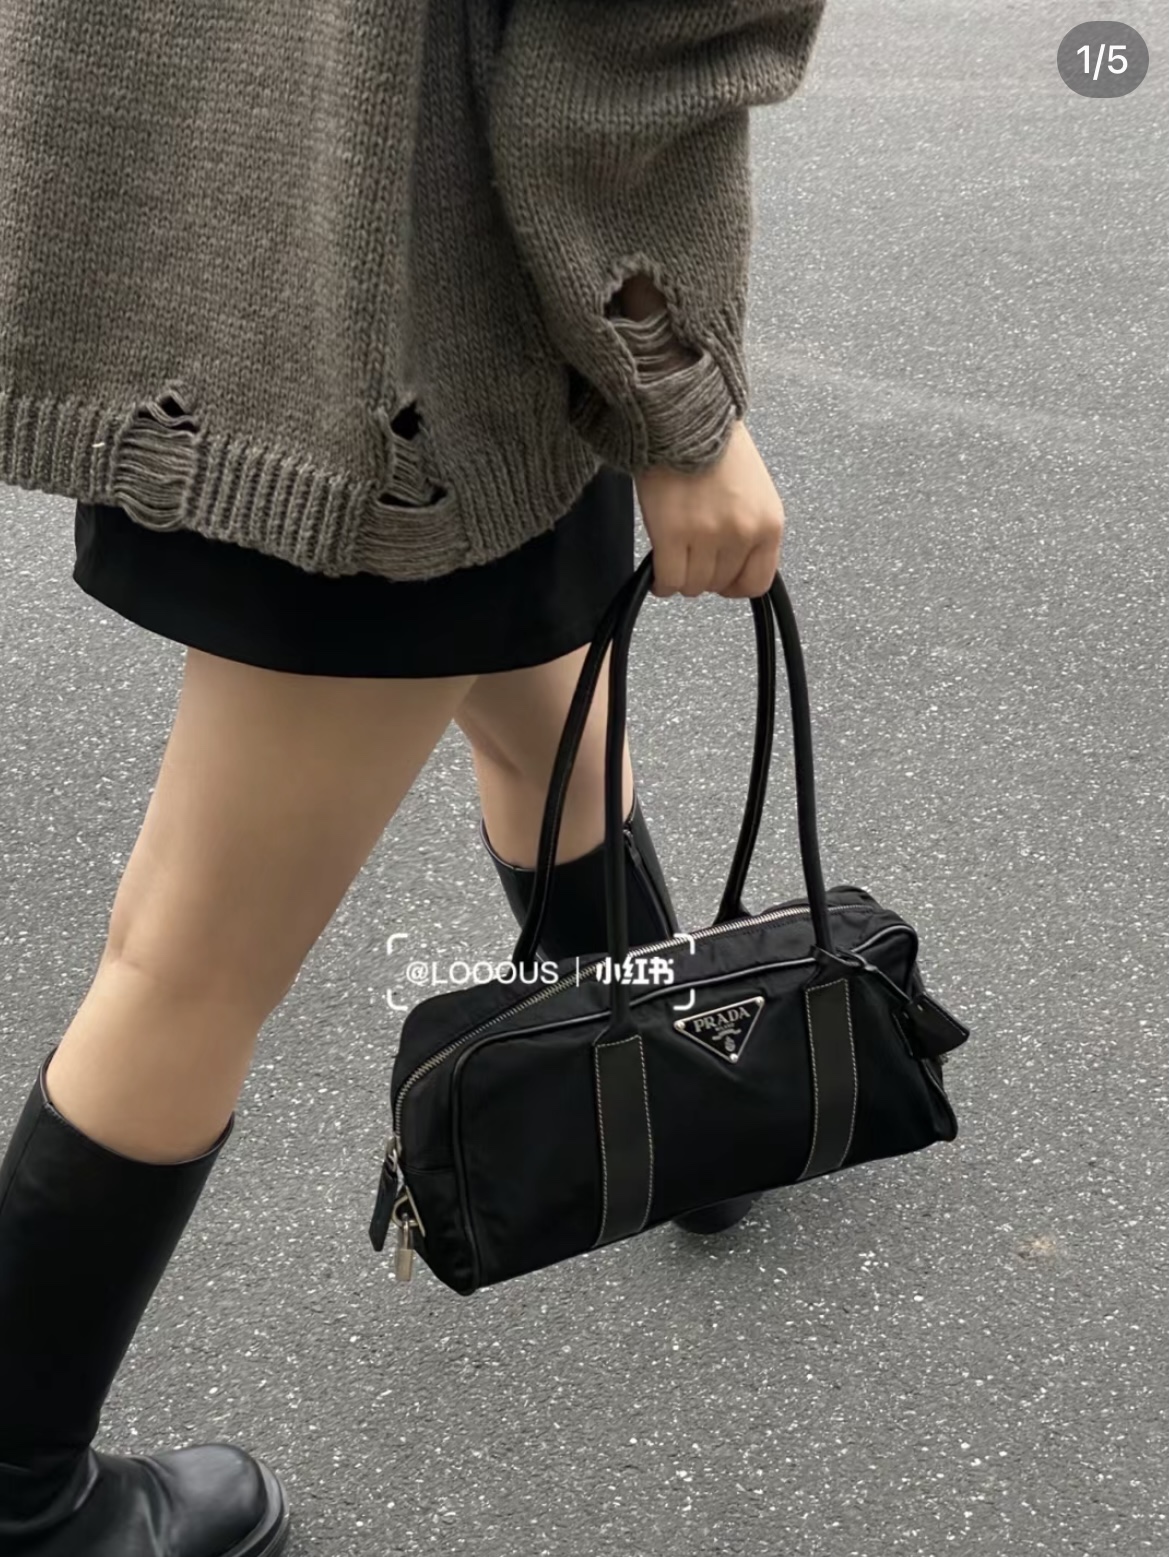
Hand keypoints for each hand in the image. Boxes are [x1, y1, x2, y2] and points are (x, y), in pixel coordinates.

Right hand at [632, 419, 785, 598]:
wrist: (684, 416)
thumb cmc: (715, 445)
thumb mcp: (753, 492)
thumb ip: (749, 529)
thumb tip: (732, 565)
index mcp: (769, 524)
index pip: (757, 583)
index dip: (734, 585)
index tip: (720, 578)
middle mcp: (742, 533)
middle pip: (719, 584)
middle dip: (703, 574)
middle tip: (690, 555)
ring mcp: (707, 536)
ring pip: (693, 585)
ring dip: (681, 576)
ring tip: (674, 556)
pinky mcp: (672, 534)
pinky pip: (668, 580)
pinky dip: (662, 583)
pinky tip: (657, 572)